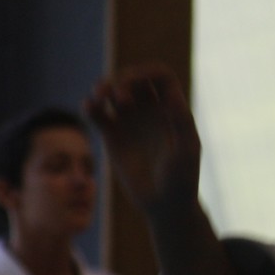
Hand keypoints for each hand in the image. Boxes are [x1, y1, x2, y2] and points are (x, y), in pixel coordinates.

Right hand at [84, 65, 201, 221]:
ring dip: (103, 87)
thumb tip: (172, 96)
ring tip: (99, 97)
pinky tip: (89, 107)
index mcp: (172, 109)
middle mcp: (151, 110)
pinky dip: (91, 107)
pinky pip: (99, 115)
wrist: (165, 204)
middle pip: (133, 79)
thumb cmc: (182, 178)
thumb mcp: (186, 151)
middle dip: (122, 79)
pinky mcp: (113, 137)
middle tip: (120, 98)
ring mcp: (131, 122)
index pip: (159, 76)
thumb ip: (181, 123)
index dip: (146, 71)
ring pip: (113, 93)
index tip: (134, 80)